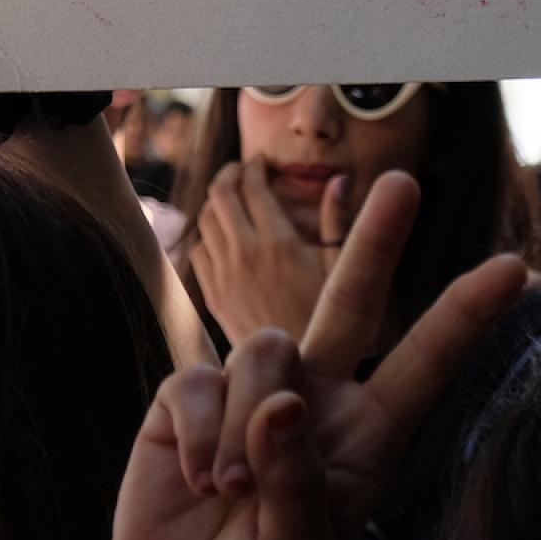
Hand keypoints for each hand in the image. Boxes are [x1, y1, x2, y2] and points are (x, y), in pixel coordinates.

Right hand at [60, 173, 528, 539]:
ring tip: (232, 493)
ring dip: (250, 423)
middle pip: (350, 304)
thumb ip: (297, 480)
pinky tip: (198, 484)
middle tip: (402, 181)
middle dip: (375, 243)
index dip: (464, 316)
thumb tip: (284, 402)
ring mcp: (251, 394)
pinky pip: (200, 383)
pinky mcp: (190, 400)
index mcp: (368, 439)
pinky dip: (203, 437)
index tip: (513, 267)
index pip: (423, 366)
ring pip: (265, 351)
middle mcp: (317, 401)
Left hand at [191, 159, 346, 349]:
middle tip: (243, 171)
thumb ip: (338, 222)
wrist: (298, 377)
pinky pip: (198, 250)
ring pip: (204, 218)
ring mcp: (224, 276)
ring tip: (234, 199)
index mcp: (280, 243)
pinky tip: (224, 237)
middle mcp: (245, 254)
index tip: (263, 162)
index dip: (255, 166)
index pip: (253, 186)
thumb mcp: (342, 270)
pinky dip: (207, 234)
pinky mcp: (213, 296)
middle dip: (231, 174)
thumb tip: (338, 180)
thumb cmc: (332, 323)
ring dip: (217, 201)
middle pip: (220, 193)